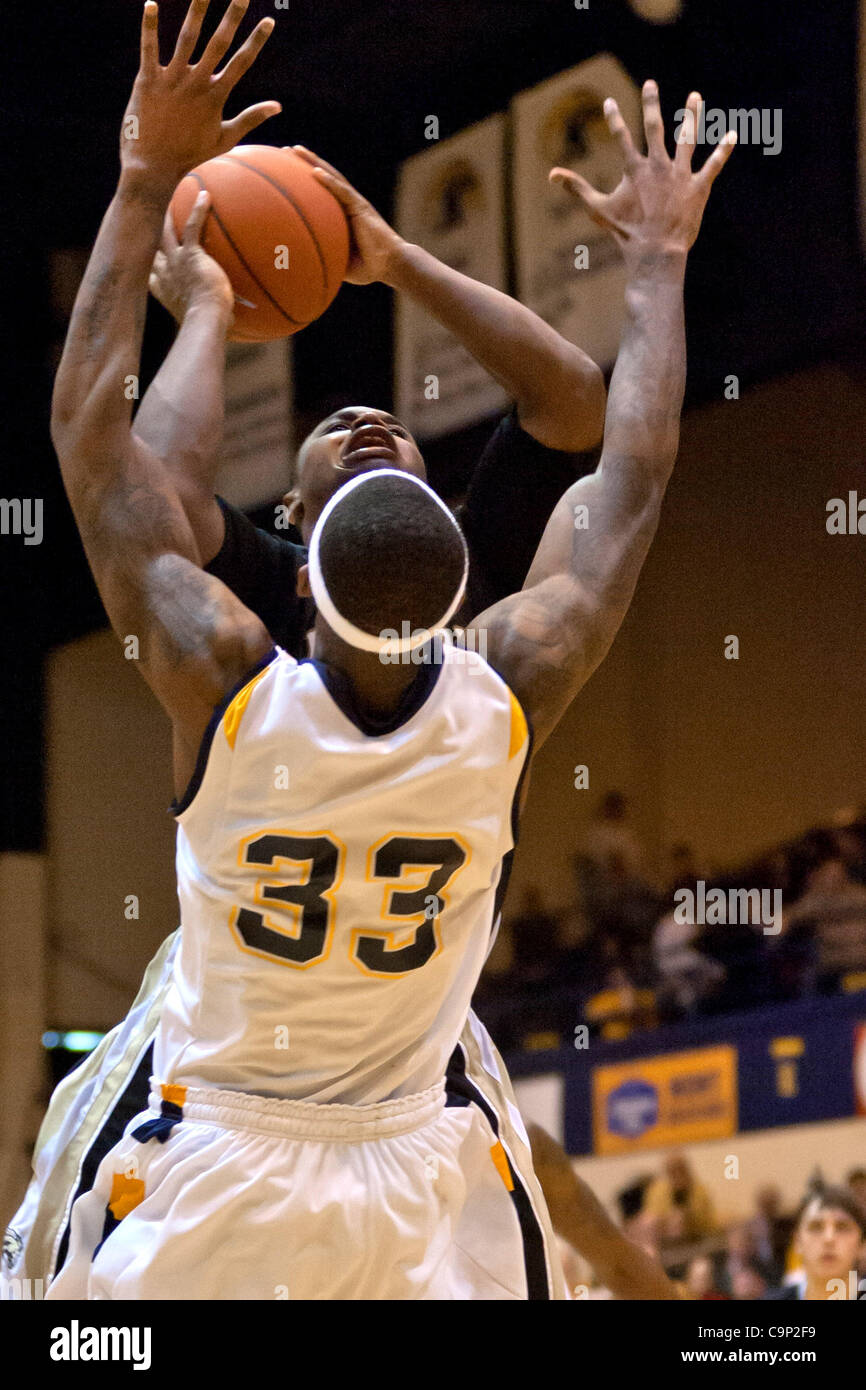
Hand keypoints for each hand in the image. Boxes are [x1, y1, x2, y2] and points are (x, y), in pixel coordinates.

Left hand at [121, 0, 279, 189]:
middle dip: (231, 15)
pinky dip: (149, 25)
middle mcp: (196, 84)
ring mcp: (172, 80)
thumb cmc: (190, 156)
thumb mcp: (225, 139)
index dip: (256, 40)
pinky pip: (149, 48)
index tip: (269, 20)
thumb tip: (277, 106)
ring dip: (196, 11)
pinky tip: (151, 3)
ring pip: (187, 38)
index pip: (242, 62)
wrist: (153, 168)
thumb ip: (251, 118)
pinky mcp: (148, 80)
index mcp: (215, 96)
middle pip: (218, 42)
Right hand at [149, 189, 233, 323]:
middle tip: (149, 218)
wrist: (206, 319)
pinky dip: (198, 210)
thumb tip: (233, 324)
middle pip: (151, 247)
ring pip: (165, 231)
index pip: (149, 274)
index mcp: (163, 290)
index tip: (149, 258)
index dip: (147, 264)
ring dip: (167, 214)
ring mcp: (175, 261)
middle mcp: (164, 273)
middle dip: (148, 233)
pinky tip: (206, 195)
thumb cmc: (209, 326)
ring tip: (170, 197)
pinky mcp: (190, 254)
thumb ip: (215, 318)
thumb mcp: (206, 322)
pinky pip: (191, 226)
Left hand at [290, 145, 404, 284]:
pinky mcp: (361, 207)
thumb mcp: (341, 262)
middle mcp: (348, 203)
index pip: (321, 191)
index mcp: (343, 214)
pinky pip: (342, 191)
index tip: (285, 170)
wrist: (391, 264)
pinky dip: (329, 181)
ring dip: (313, 162)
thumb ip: (325, 257)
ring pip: (331, 177)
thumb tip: (302, 267)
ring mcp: (355, 203)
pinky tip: (314, 171)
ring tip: (295, 150)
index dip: (304, 179)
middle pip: (324, 177)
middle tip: (285, 150)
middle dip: (305, 162)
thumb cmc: (370, 267)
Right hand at [549, 83, 735, 264]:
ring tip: (695, 97)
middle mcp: (658, 165)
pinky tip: (733, 134)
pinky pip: (714, 164)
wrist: (655, 253)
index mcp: (635, 169)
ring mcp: (680, 174)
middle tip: (650, 84)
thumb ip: (577, 188)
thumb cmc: (626, 233)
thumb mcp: (598, 209)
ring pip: (688, 138)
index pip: (622, 136)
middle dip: (651, 103)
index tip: (610, 102)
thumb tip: (551, 175)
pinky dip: (724, 149)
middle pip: (655, 127)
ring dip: (692, 116)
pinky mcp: (699, 187)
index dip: (614, 118)